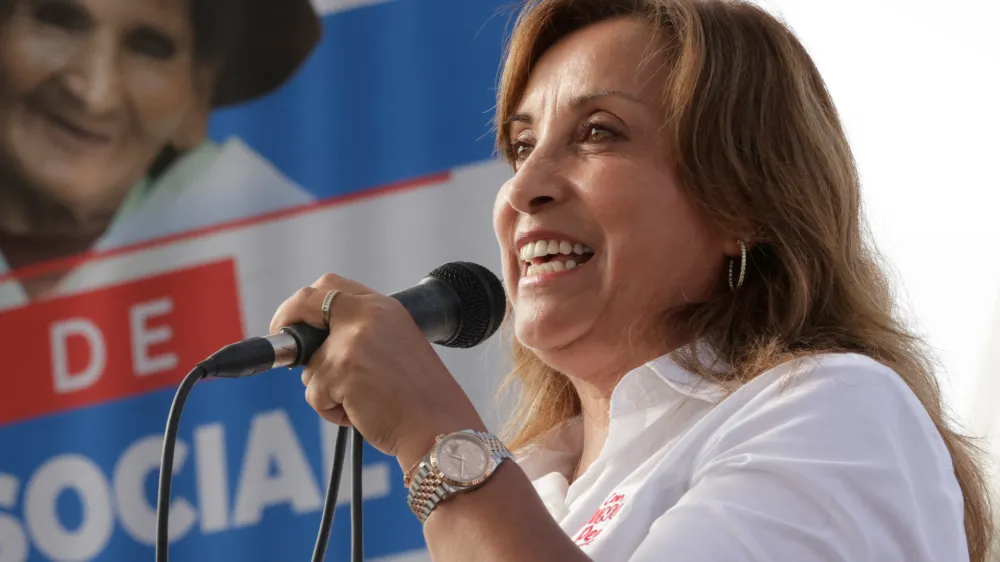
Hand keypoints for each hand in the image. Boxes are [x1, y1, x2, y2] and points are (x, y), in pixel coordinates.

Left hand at [269, 273, 487, 469]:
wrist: (440, 427)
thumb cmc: (421, 400)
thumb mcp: (397, 348)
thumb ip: (362, 335)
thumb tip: (315, 345)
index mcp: (385, 308)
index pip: (332, 286)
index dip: (306, 302)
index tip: (296, 318)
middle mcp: (368, 316)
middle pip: (307, 301)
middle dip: (287, 319)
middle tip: (284, 343)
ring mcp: (352, 342)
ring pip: (310, 364)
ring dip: (325, 389)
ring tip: (361, 403)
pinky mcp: (341, 371)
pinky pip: (315, 393)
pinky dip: (331, 411)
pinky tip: (361, 415)